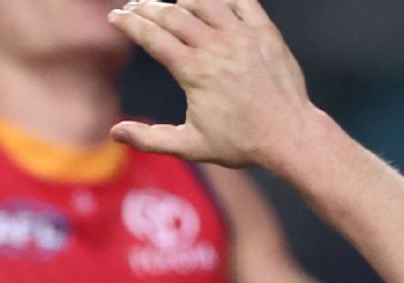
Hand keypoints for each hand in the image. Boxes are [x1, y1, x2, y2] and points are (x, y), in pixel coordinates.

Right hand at [108, 0, 320, 169]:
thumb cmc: (239, 143)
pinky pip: (242, 1)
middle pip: (174, 15)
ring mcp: (243, 36)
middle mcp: (217, 47)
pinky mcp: (265, 32)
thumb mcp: (189, 147)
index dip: (130, 24)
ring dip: (181, 0)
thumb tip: (115, 132)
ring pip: (205, 3)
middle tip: (133, 6)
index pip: (153, 37)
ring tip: (169, 5)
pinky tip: (208, 2)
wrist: (288, 134)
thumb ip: (149, 139)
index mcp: (194, 71)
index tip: (115, 17)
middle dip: (148, 7)